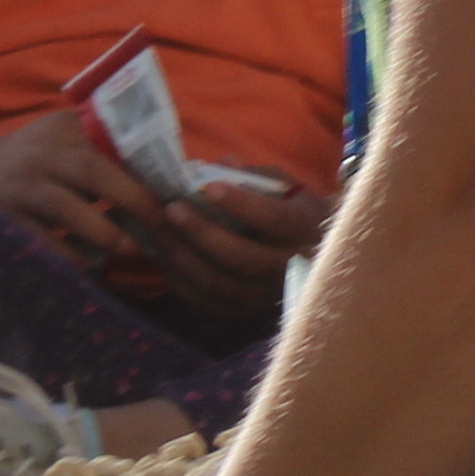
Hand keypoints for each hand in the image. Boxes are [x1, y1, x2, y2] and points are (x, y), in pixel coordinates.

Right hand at [0, 110, 168, 270]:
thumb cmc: (34, 159)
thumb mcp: (62, 140)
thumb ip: (101, 148)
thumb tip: (168, 172)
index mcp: (62, 129)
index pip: (110, 144)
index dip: (143, 170)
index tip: (171, 194)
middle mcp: (40, 153)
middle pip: (94, 172)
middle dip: (133, 199)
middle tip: (159, 223)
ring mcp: (20, 187)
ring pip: (68, 210)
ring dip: (104, 232)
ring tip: (129, 249)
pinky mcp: (5, 220)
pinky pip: (45, 243)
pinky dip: (72, 256)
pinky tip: (91, 265)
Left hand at [143, 172, 337, 314]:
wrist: (315, 255)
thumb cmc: (293, 211)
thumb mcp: (285, 187)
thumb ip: (255, 176)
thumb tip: (224, 163)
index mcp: (303, 230)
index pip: (275, 220)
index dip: (242, 204)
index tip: (209, 187)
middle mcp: (287, 269)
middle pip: (242, 257)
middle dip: (202, 232)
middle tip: (171, 209)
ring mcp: (265, 296)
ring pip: (219, 283)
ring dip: (184, 257)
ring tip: (159, 230)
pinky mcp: (244, 312)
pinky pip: (207, 302)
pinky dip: (181, 280)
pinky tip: (163, 256)